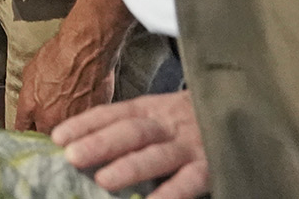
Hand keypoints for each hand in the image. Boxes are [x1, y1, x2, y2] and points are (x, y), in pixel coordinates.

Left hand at [15, 16, 119, 131]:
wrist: (86, 50)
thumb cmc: (59, 54)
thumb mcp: (31, 72)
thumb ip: (27, 95)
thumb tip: (28, 106)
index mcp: (30, 107)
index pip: (21, 130)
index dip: (24, 130)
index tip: (26, 130)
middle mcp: (49, 119)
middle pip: (42, 137)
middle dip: (43, 132)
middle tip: (48, 122)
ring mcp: (71, 122)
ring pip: (65, 136)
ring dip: (64, 130)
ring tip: (67, 114)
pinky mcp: (91, 120)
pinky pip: (84, 127)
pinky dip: (82, 122)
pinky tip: (82, 110)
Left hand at [51, 91, 209, 198]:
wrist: (241, 109)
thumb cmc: (188, 121)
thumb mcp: (157, 114)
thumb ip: (126, 126)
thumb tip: (76, 145)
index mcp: (150, 109)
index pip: (112, 113)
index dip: (84, 125)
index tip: (56, 137)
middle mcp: (167, 123)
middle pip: (131, 131)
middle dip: (100, 143)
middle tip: (71, 156)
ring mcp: (190, 144)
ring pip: (157, 155)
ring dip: (130, 168)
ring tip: (103, 180)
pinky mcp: (211, 166)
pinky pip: (189, 181)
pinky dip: (170, 194)